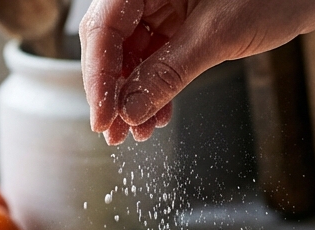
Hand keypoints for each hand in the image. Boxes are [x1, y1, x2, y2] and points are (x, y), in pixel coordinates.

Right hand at [79, 0, 314, 143]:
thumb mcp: (216, 37)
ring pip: (132, 55)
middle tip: (115, 132)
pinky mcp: (180, 22)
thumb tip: (131, 109)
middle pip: (111, 42)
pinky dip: (155, 88)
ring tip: (139, 131)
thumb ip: (169, 73)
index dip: (98, 76)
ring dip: (134, 96)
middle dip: (114, 91)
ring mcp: (165, 4)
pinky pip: (155, 58)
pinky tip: (157, 115)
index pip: (104, 27)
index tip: (103, 116)